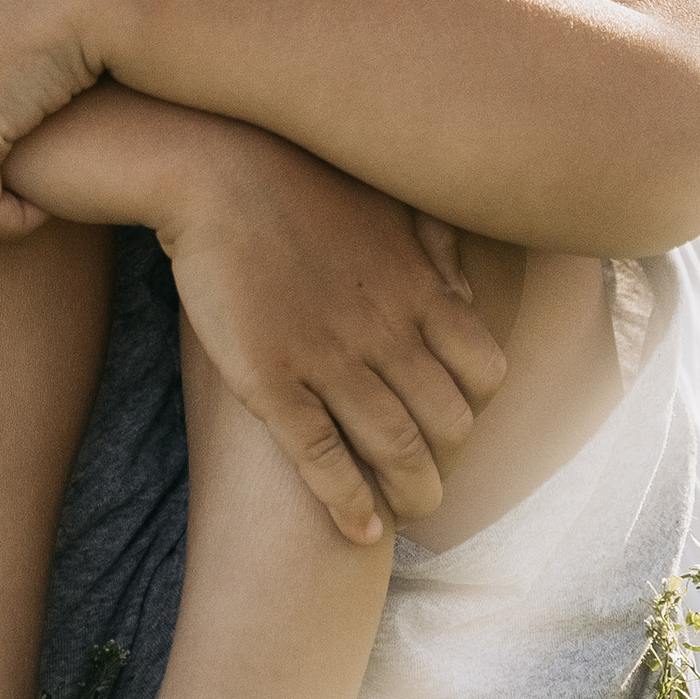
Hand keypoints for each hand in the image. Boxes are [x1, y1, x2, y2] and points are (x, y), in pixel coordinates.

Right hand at [160, 130, 509, 545]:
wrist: (215, 166)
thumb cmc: (299, 175)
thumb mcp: (386, 201)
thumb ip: (434, 245)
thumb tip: (465, 288)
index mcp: (418, 289)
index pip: (484, 371)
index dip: (479, 409)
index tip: (459, 424)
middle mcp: (386, 331)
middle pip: (449, 423)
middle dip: (451, 465)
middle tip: (435, 483)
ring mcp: (330, 359)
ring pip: (395, 450)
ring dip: (411, 495)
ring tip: (409, 518)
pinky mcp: (272, 380)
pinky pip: (323, 458)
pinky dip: (348, 503)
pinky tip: (358, 532)